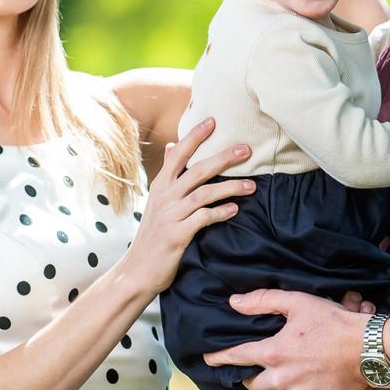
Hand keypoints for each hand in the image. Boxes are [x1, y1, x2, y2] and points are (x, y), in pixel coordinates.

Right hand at [122, 118, 254, 294]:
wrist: (137, 270)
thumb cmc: (153, 234)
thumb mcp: (156, 200)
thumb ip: (167, 174)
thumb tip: (174, 145)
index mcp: (160, 186)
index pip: (178, 154)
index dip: (194, 136)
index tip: (213, 120)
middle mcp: (165, 197)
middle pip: (197, 170)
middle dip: (223, 157)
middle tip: (246, 149)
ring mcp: (170, 215)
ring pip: (204, 193)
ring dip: (230, 188)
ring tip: (252, 186)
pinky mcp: (177, 234)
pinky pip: (203, 218)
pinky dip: (220, 213)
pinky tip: (234, 210)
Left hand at [204, 290, 369, 389]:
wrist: (369, 350)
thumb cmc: (334, 324)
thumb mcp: (298, 302)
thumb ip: (263, 300)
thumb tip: (235, 302)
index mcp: (273, 353)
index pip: (236, 357)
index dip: (219, 357)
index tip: (209, 357)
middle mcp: (281, 378)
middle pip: (251, 384)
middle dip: (245, 378)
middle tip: (244, 370)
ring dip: (268, 384)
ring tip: (271, 373)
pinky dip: (289, 388)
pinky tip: (296, 379)